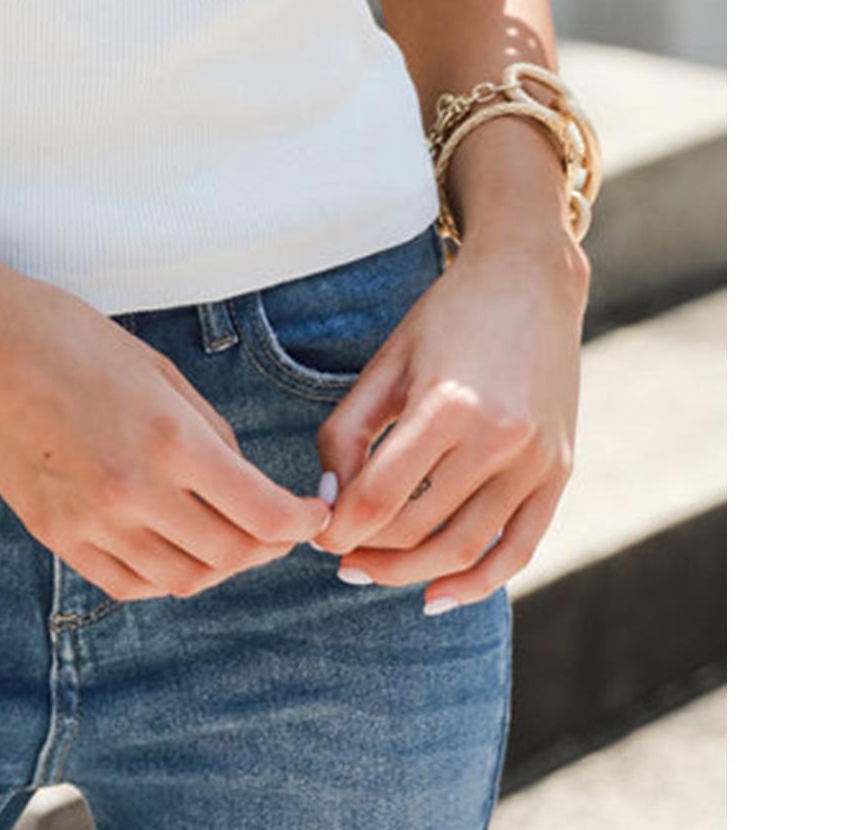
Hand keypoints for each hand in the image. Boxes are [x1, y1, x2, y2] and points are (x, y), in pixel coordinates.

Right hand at [0, 270, 330, 601]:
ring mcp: (91, 520)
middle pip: (228, 555)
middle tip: (277, 528)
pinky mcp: (56, 535)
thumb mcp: (157, 370)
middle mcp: (134, 490)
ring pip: (180, 580)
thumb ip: (207, 431)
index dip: (300, 522)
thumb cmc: (70, 338)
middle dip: (266, 546)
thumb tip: (243, 482)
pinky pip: (127, 583)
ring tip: (228, 539)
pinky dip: (163, 576)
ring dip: (217, 566)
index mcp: (169, 438)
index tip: (312, 514)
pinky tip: (172, 547)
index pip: (261, 513)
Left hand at [311, 227, 588, 611]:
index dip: (341, 527)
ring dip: (411, 573)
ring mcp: (537, 461)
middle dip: (370, 553)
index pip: (382, 496)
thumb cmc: (447, 318)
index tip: (317, 534)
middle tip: (338, 557)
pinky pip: (518, 548)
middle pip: (421, 530)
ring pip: (466, 548)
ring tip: (372, 571)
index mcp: (449, 404)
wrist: (530, 282)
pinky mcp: (559, 472)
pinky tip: (435, 594)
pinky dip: (476, 581)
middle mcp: (500, 439)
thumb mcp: (387, 363)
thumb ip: (348, 430)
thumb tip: (329, 500)